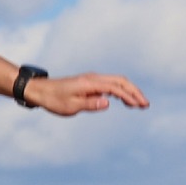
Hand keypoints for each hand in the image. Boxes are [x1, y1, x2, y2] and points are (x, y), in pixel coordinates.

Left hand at [29, 73, 148, 115]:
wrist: (40, 90)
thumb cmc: (53, 100)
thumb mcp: (70, 106)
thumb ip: (89, 104)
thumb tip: (108, 103)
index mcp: (90, 83)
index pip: (115, 88)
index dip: (129, 96)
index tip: (139, 106)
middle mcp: (93, 78)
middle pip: (120, 81)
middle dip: (134, 92)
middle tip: (145, 105)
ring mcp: (92, 80)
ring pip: (117, 82)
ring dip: (129, 91)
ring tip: (139, 104)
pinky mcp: (90, 83)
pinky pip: (110, 85)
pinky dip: (121, 92)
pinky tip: (125, 101)